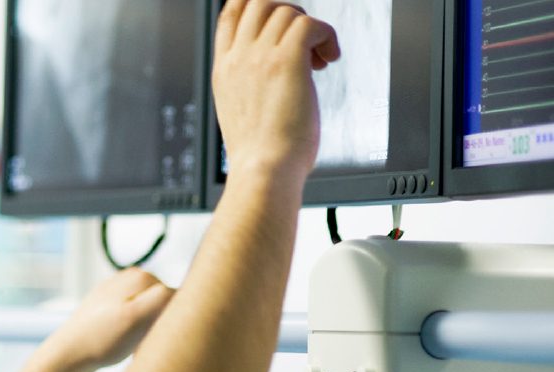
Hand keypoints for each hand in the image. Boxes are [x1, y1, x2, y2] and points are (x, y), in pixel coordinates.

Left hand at [0, 269, 173, 371]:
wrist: (70, 354)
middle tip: (140, 342)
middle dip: (161, 325)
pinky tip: (124, 342)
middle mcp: (134, 276)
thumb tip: (184, 290)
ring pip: (156, 314)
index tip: (151, 337)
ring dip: (151, 331)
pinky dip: (140, 332)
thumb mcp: (136, 318)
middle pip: (167, 305)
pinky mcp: (117, 304)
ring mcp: (124, 289)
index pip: (178, 299)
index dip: (171, 323)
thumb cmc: (101, 340)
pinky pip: (142, 319)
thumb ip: (162, 298)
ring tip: (131, 344)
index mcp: (142, 276)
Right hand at [212, 0, 339, 179]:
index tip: (280, 26)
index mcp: (224, 69)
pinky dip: (327, 36)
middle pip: (260, 2)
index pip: (232, 12)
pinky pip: (311, 25)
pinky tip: (328, 59)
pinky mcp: (286, 62)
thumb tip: (276, 77)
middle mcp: (238, 58)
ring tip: (318, 60)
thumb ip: (251, 86)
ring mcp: (259, 57)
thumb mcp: (241, 112)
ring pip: (289, 12)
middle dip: (288, 13)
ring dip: (311, 30)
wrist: (263, 172)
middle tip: (303, 42)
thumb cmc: (260, 157)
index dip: (258, 8)